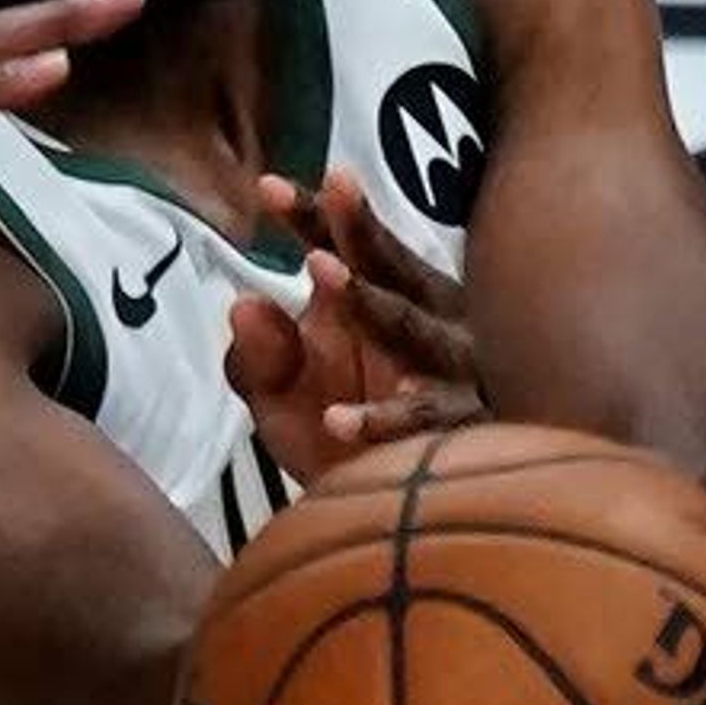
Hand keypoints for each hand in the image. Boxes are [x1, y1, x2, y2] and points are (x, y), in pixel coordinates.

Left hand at [222, 167, 481, 481]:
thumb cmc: (334, 438)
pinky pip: (424, 419)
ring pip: (414, 332)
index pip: (342, 249)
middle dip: (358, 228)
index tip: (267, 186)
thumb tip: (243, 303)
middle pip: (391, 268)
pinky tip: (339, 419)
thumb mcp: (280, 399)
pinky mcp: (463, 429)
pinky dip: (383, 418)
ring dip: (369, 302)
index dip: (311, 216)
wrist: (391, 518)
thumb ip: (256, 357)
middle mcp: (422, 323)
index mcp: (373, 303)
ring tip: (321, 270)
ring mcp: (450, 372)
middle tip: (333, 186)